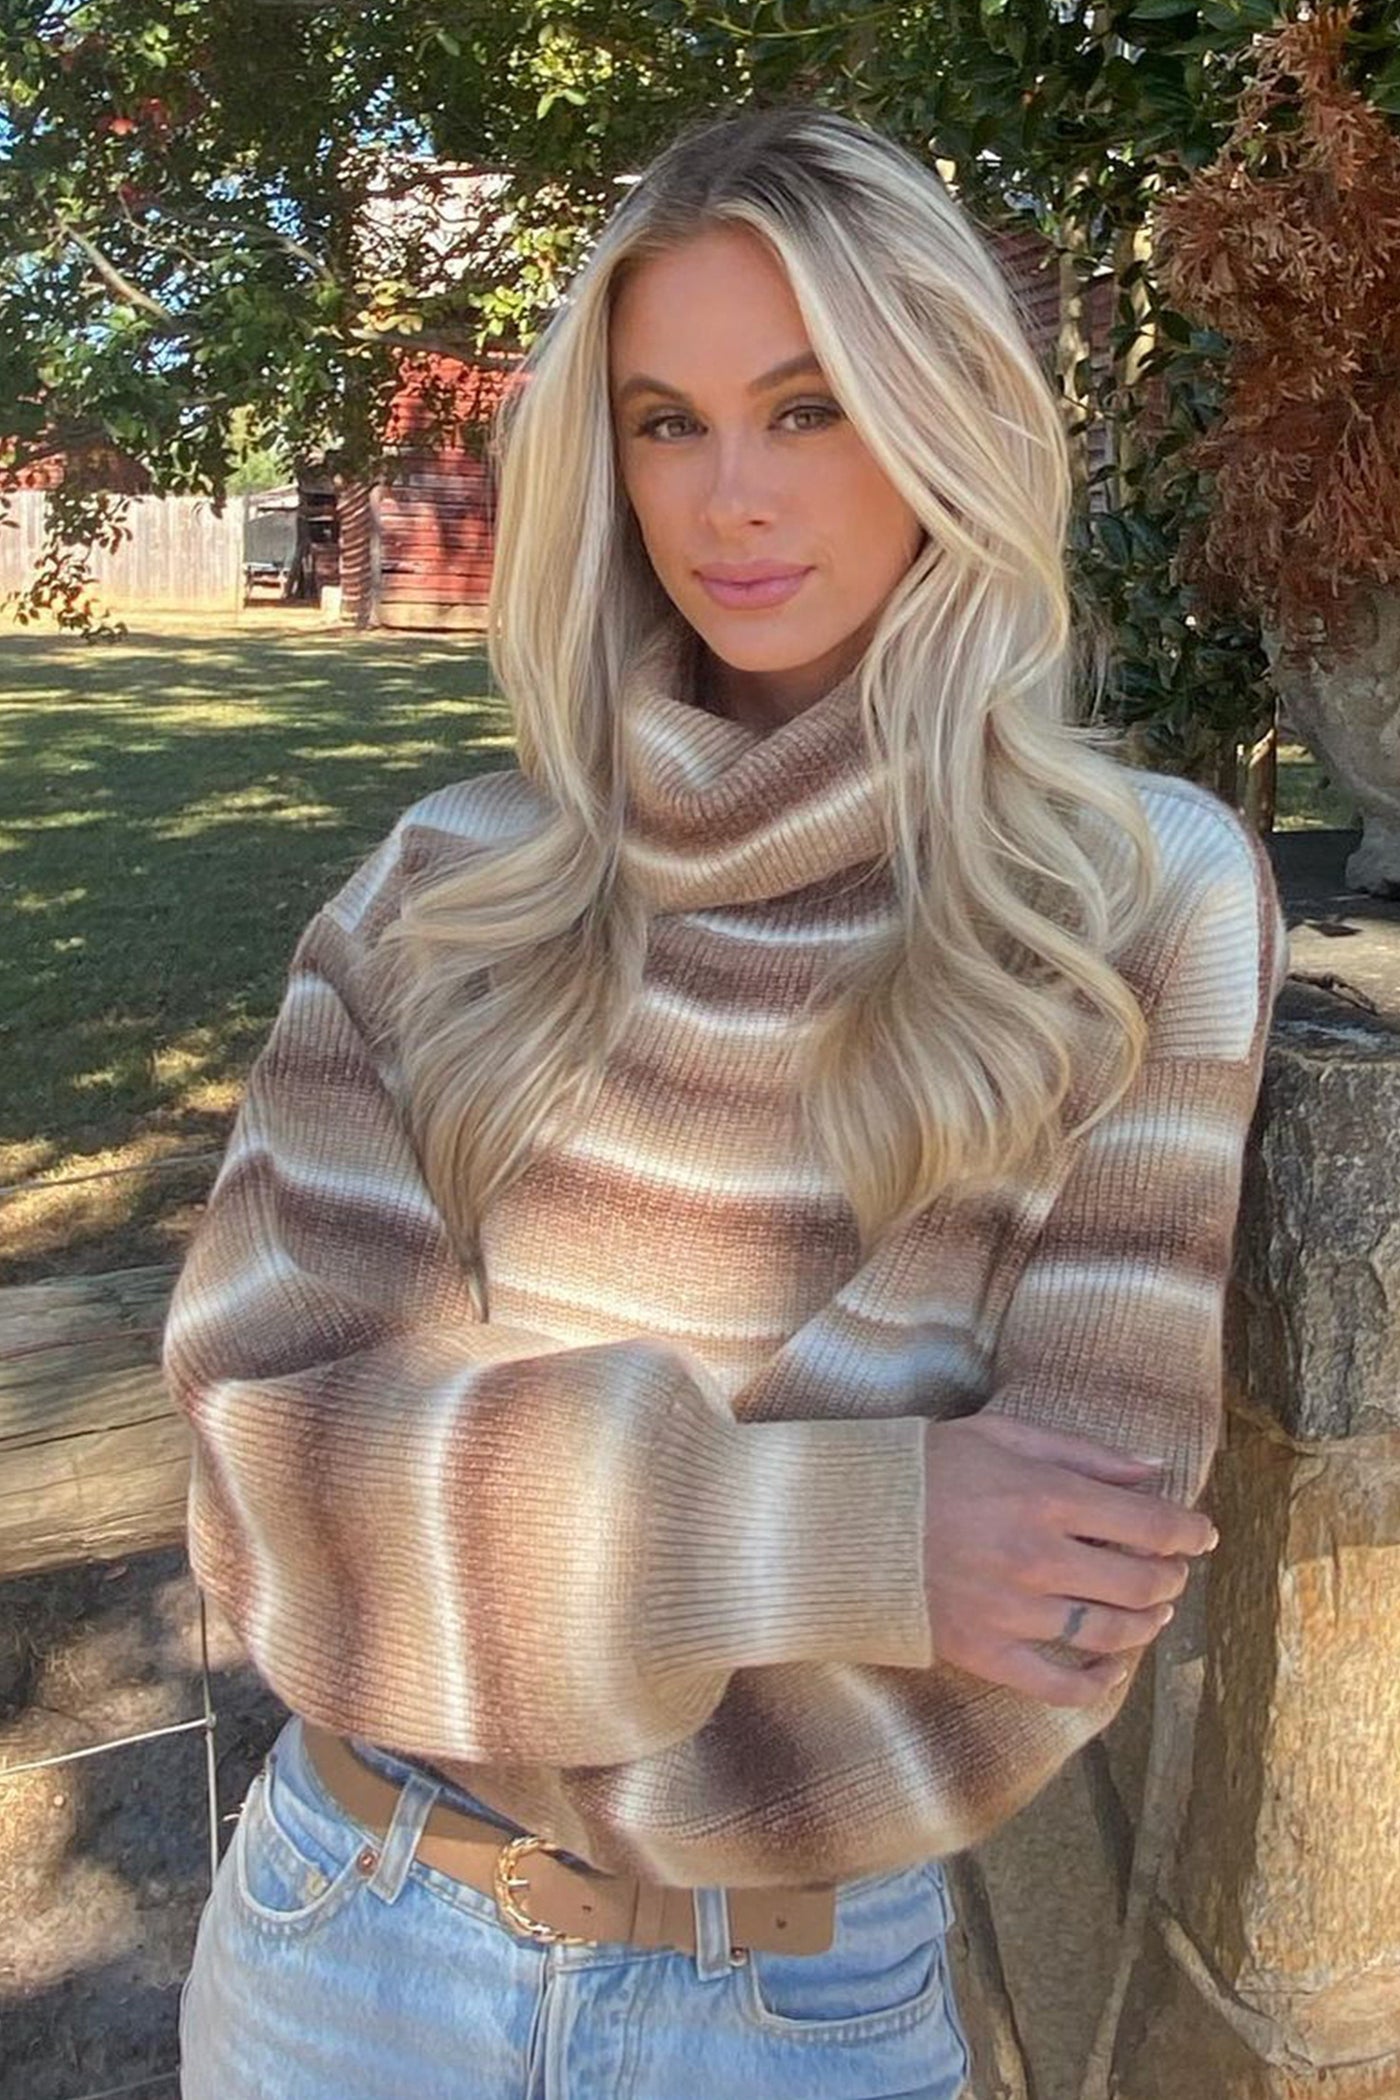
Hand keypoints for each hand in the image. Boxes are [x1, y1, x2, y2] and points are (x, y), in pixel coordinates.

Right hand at [922, 1413, 1215, 1707]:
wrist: (844, 1519)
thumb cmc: (925, 1467)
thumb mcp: (1001, 1434)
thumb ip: (1082, 1453)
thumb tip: (1151, 1469)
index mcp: (1046, 1497)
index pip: (1148, 1524)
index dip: (1189, 1532)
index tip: (1202, 1534)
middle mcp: (1038, 1558)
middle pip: (1139, 1582)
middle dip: (1170, 1577)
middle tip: (1173, 1572)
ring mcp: (1012, 1611)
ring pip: (1109, 1633)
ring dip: (1145, 1625)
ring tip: (1153, 1613)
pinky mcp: (984, 1651)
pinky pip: (1057, 1684)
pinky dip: (1094, 1684)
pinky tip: (1108, 1671)